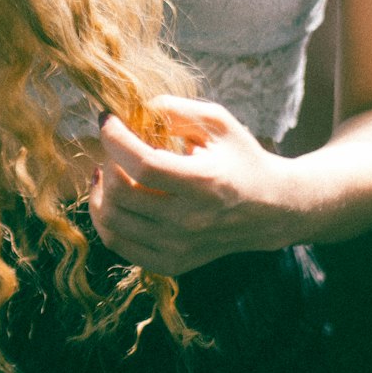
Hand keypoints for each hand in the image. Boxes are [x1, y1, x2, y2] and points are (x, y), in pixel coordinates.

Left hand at [89, 96, 292, 274]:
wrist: (270, 209)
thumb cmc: (242, 158)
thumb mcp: (218, 122)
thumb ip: (175, 110)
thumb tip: (133, 109)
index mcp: (204, 183)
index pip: (143, 165)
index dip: (115, 138)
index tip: (107, 118)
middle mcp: (189, 221)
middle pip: (121, 194)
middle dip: (107, 159)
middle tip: (115, 143)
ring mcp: (179, 248)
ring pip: (112, 221)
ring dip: (101, 189)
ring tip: (109, 168)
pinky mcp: (172, 263)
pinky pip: (118, 244)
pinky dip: (105, 218)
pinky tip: (112, 196)